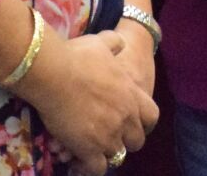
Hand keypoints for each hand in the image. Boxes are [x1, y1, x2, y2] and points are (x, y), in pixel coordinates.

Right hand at [18, 30, 157, 175]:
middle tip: (108, 139)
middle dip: (124, 141)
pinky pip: (97, 168)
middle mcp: (125, 116)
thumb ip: (115, 44)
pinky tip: (77, 161)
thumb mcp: (102, 43)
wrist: (55, 74)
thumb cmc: (77, 56)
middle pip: (136, 140)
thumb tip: (120, 43)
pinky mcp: (90, 149)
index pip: (152, 116)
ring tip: (90, 151)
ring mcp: (109, 135)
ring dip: (105, 154)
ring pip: (117, 156)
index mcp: (131, 93)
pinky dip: (88, 168)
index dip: (144, 123)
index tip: (134, 126)